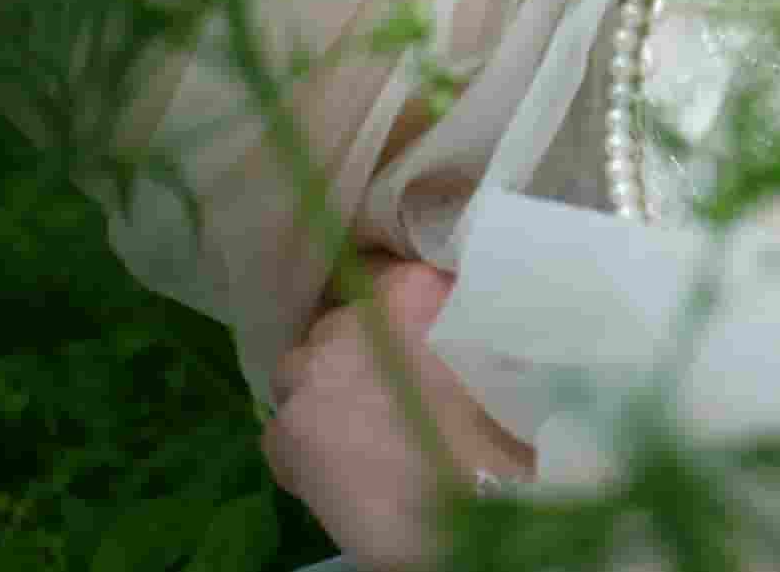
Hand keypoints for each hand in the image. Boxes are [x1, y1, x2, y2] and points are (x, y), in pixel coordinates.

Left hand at [263, 259, 530, 570]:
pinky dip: (299, 454)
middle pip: (333, 328)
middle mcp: (355, 316)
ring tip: (348, 439)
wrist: (475, 502)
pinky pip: (279, 435)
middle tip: (377, 398)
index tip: (396, 347)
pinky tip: (333, 478)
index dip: (383, 320)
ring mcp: (315, 369)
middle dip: (347, 359)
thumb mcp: (482, 349)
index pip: (376, 278)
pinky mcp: (289, 427)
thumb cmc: (500, 433)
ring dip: (317, 400)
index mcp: (411, 288)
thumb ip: (444, 324)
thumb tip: (426, 336)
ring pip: (297, 374)